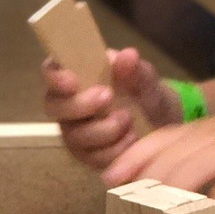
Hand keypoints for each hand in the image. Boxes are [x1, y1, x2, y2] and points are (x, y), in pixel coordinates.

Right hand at [42, 47, 182, 169]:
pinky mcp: (87, 157)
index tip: (71, 81)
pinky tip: (131, 139)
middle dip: (79, 105)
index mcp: (79, 74)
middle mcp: (69, 104)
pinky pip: (92, 158)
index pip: (52, 70)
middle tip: (108, 96)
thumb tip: (128, 55)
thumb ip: (136, 69)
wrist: (161, 126)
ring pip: (74, 137)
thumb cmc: (145, 94)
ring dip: (103, 130)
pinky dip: (114, 150)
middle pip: (54, 107)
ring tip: (129, 119)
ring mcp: (75, 132)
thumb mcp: (147, 80)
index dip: (54, 75)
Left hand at [101, 101, 214, 213]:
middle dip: (146, 190)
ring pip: (193, 173)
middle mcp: (214, 137)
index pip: (160, 139)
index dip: (133, 158)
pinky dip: (211, 212)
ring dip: (170, 202)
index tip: (111, 179)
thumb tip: (153, 179)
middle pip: (171, 160)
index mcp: (202, 129)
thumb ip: (190, 154)